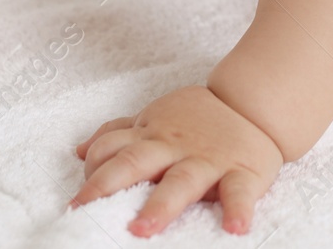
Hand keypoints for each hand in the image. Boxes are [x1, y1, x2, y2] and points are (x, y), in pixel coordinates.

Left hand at [72, 85, 283, 236]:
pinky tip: (235, 229)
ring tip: (142, 229)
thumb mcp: (156, 118)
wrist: (253, 103)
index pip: (111, 148)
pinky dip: (238, 210)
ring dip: (161, 205)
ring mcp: (207, 160)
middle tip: (86, 210)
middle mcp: (173, 147)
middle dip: (109, 184)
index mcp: (151, 135)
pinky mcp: (241, 172)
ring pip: (181, 181)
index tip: (78, 201)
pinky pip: (239, 192)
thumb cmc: (198, 119)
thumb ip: (121, 133)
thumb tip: (80, 151)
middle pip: (135, 162)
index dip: (92, 170)